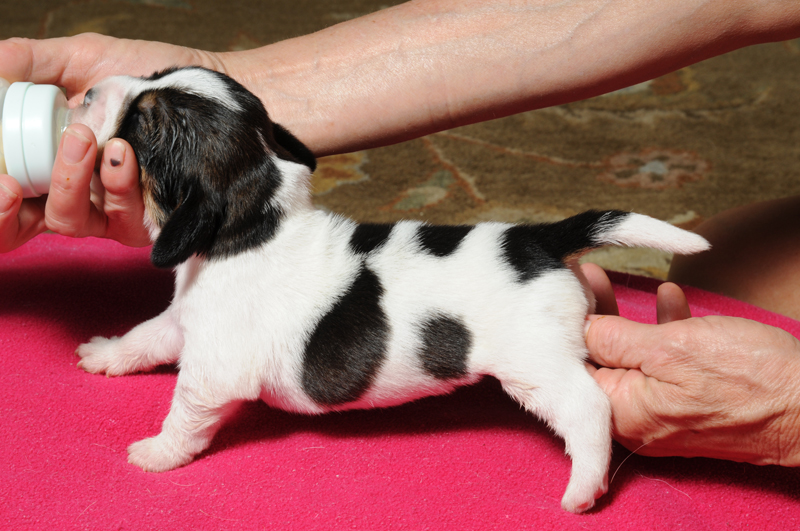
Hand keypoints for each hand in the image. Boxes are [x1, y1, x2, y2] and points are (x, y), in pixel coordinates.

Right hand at [0, 34, 224, 251]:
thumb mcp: (79, 60)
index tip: (0, 181)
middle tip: (10, 183)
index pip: (5, 201)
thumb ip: (31, 64)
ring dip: (69, 182)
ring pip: (71, 222)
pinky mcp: (147, 217)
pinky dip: (117, 186)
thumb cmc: (137, 74)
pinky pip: (123, 218)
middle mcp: (71, 193)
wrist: (195, 83)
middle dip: (7, 210)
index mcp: (42, 164)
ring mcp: (109, 210)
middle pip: (21, 226)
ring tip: (87, 138)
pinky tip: (123, 153)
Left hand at [581, 263, 799, 465]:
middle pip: (601, 363)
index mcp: (623, 413)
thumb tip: (578, 331)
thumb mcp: (671, 349)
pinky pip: (664, 365)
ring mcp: (664, 414)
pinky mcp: (691, 403)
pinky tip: (667, 298)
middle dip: (592, 315)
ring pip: (632, 358)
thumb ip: (615, 339)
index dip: (569, 326)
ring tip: (610, 277)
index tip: (565, 291)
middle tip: (583, 277)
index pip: (575, 369)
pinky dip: (662, 332)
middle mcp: (638, 421)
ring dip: (624, 317)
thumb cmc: (749, 379)